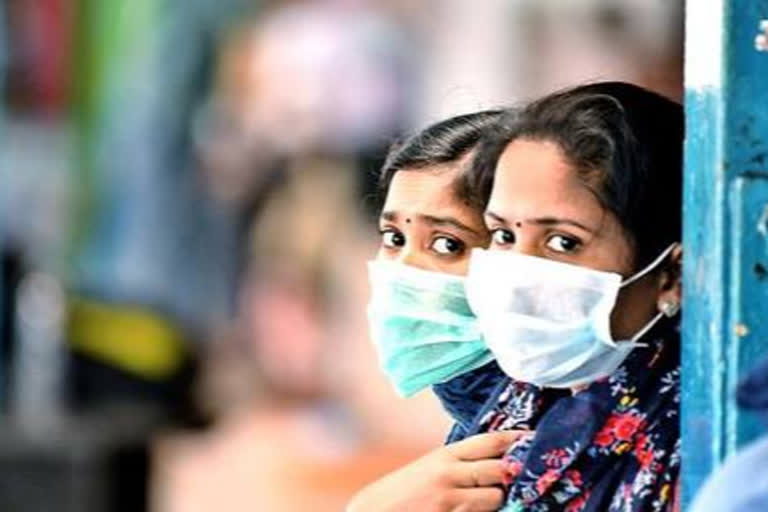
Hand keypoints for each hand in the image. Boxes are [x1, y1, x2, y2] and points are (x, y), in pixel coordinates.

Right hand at [346, 430, 532, 511]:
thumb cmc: (403, 493)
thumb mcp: (429, 469)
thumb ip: (460, 463)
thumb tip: (498, 461)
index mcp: (445, 455)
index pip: (490, 442)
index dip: (516, 440)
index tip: (535, 438)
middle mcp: (449, 474)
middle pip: (501, 469)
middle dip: (511, 476)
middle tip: (513, 479)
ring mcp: (449, 500)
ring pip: (495, 498)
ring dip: (498, 502)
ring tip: (484, 501)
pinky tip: (474, 510)